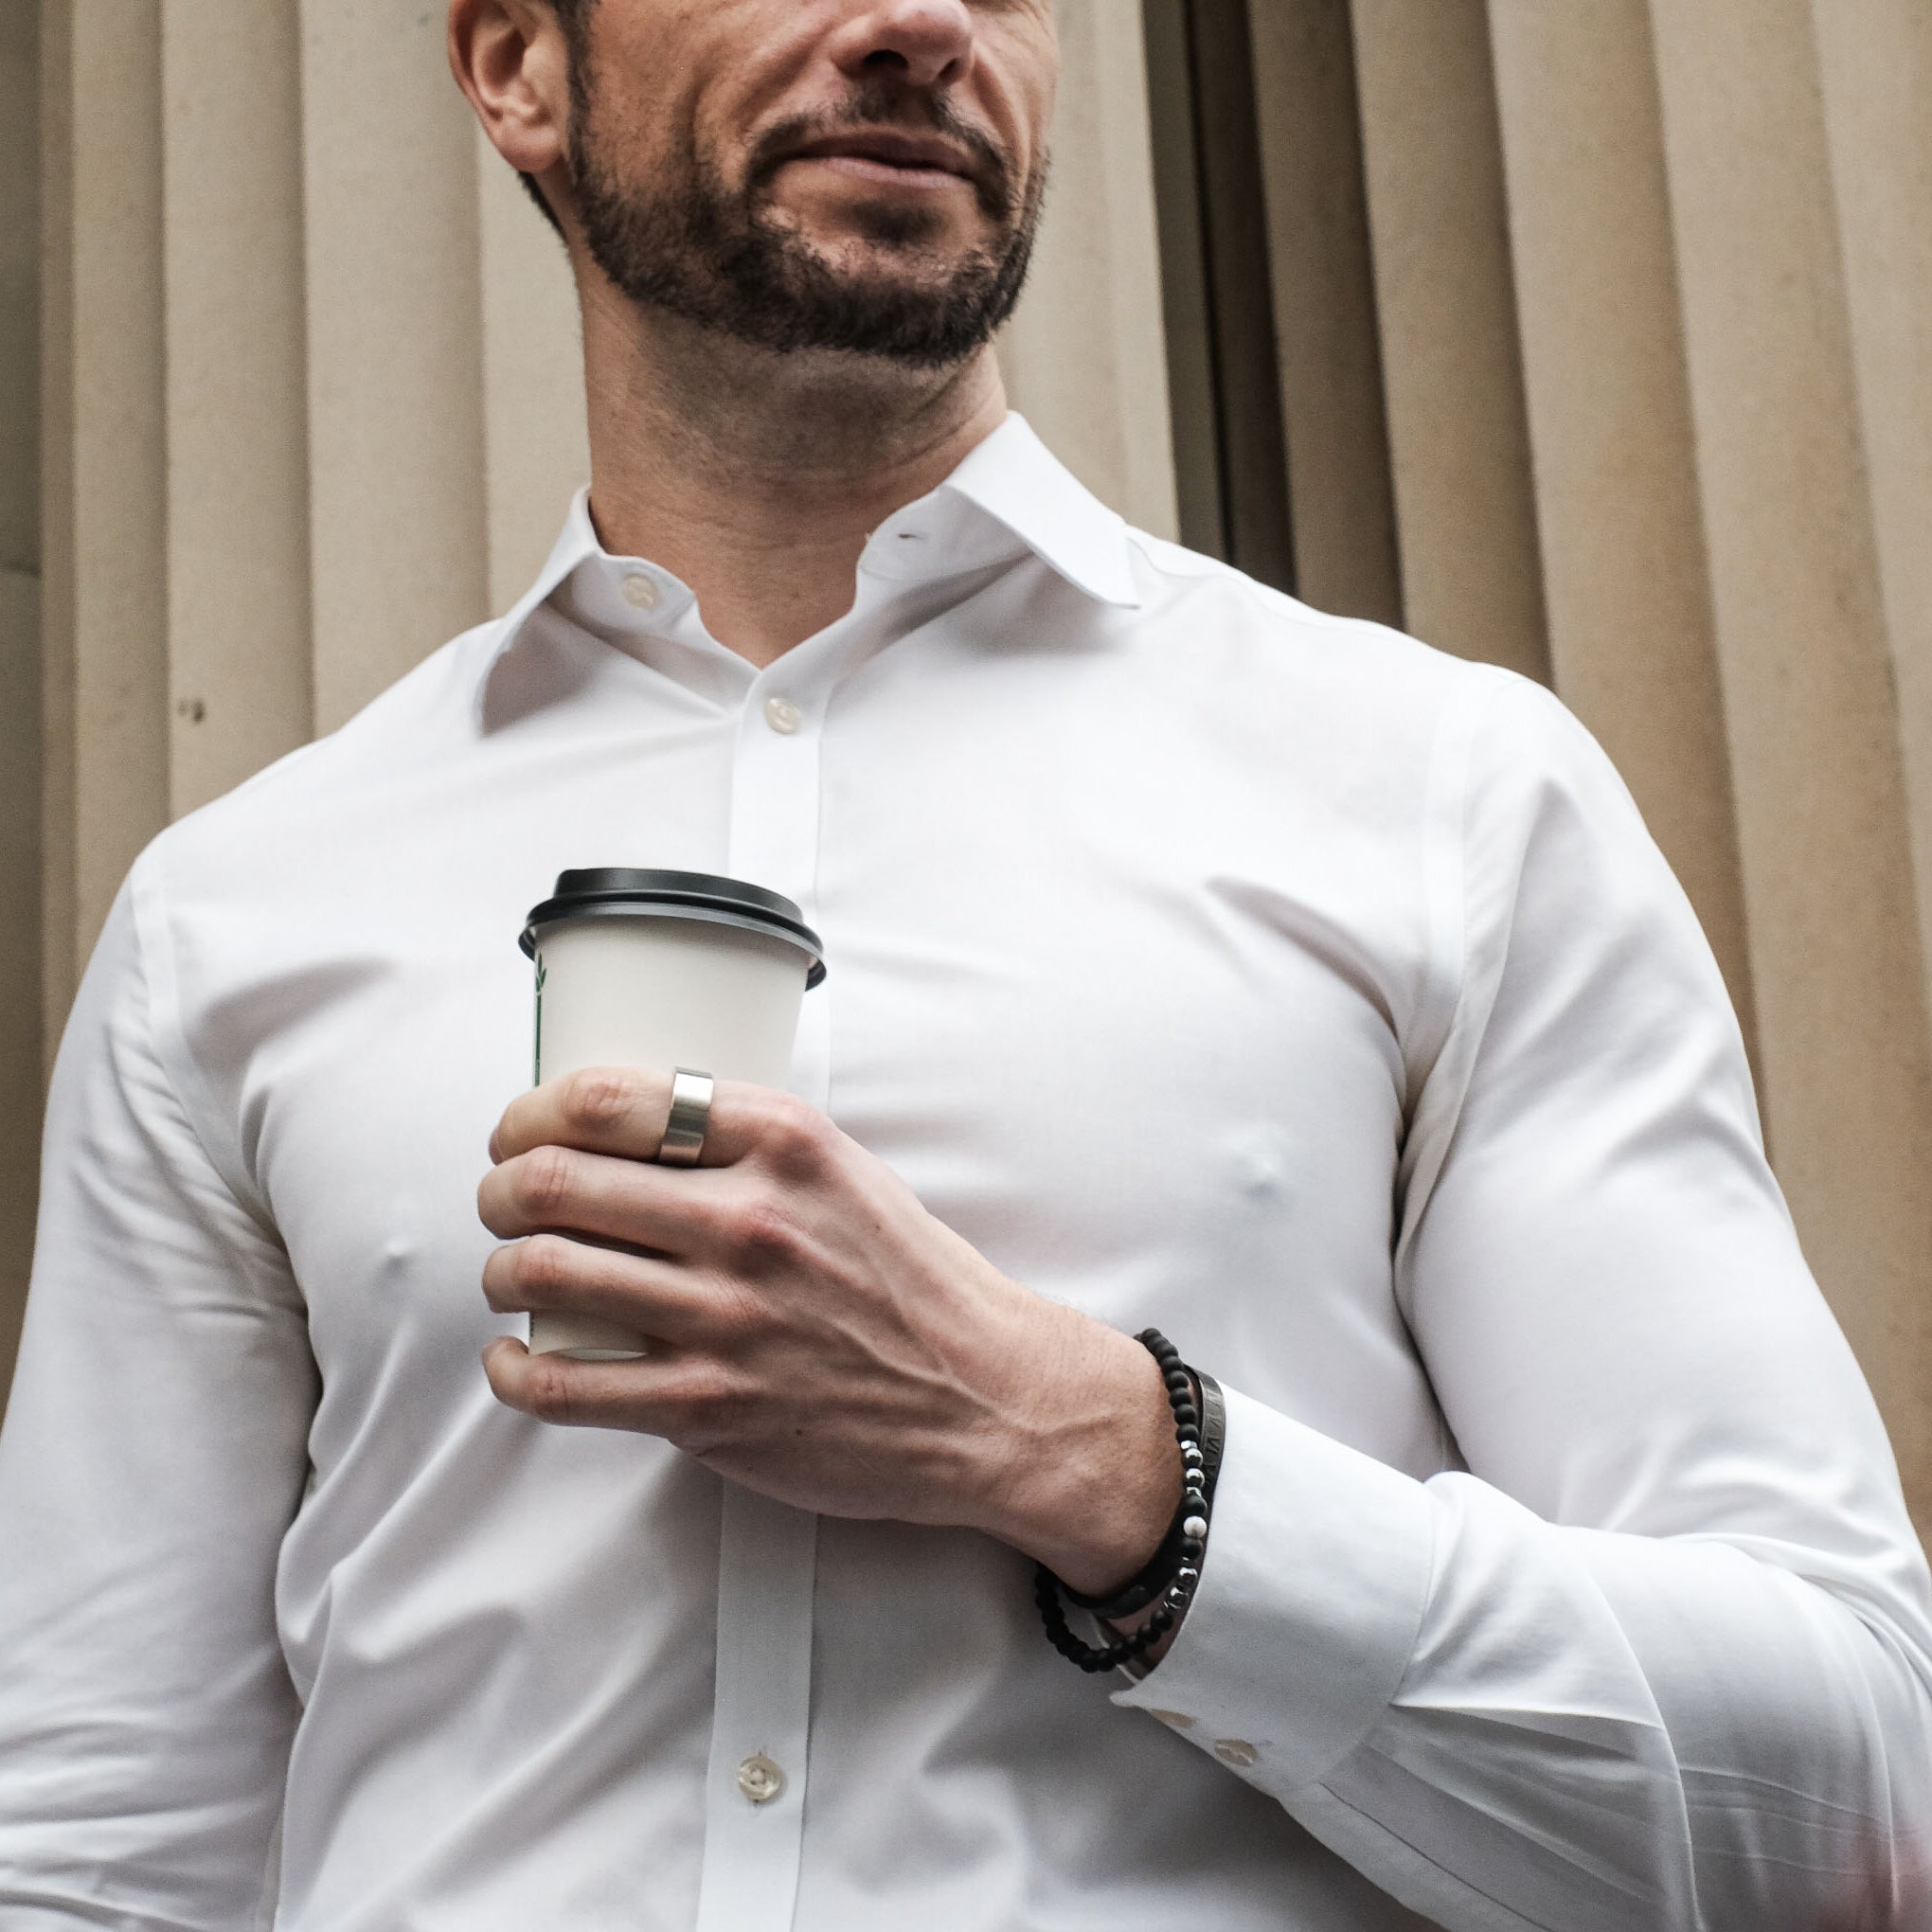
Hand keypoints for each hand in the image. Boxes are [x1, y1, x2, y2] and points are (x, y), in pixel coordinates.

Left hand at [476, 1068, 1180, 1594]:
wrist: (982, 1396)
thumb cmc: (910, 1281)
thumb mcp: (843, 1171)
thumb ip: (744, 1143)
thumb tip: (626, 1127)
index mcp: (782, 1142)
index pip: (607, 1097)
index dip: (532, 1111)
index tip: (522, 1129)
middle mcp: (748, 1220)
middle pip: (554, 1180)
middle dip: (501, 1186)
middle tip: (503, 1198)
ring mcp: (725, 1318)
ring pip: (540, 1272)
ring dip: (500, 1268)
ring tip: (511, 1270)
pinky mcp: (707, 1408)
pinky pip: (561, 1383)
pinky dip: (514, 1369)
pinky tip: (517, 1358)